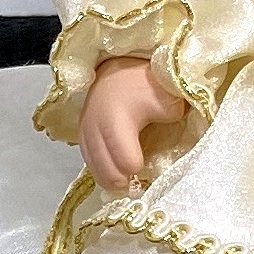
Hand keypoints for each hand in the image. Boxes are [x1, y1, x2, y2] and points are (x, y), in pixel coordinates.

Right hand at [80, 56, 185, 192]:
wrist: (118, 72)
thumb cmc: (144, 85)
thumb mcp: (167, 99)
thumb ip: (171, 120)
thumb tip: (173, 144)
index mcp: (116, 120)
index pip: (127, 163)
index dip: (141, 169)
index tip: (150, 164)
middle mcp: (94, 129)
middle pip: (108, 174)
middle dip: (127, 181)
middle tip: (141, 178)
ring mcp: (84, 134)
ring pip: (97, 172)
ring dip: (114, 178)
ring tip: (131, 177)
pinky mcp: (81, 138)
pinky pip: (91, 164)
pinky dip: (104, 171)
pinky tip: (117, 171)